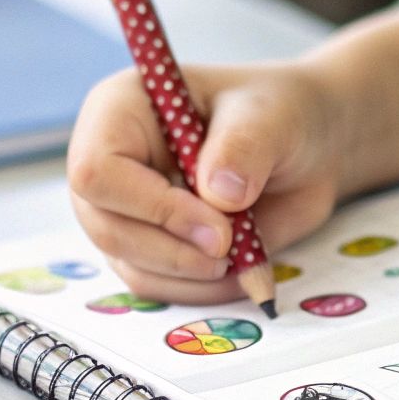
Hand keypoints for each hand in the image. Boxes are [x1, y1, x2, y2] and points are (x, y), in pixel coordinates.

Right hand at [67, 62, 347, 303]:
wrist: (300, 146)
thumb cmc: (276, 114)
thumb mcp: (270, 116)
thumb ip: (244, 147)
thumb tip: (219, 194)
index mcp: (120, 111)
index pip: (98, 171)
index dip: (153, 206)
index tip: (218, 227)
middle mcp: (109, 163)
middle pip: (106, 227)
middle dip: (173, 251)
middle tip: (232, 248)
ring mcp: (124, 210)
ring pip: (131, 264)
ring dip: (191, 275)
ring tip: (243, 252)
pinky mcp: (146, 247)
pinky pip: (157, 285)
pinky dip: (201, 288)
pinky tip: (240, 267)